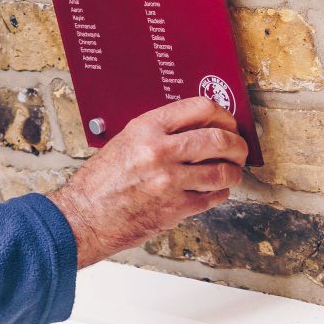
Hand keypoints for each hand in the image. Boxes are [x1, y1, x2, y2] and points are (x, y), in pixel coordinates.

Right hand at [49, 97, 247, 268]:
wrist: (84, 215)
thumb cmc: (99, 182)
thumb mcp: (125, 142)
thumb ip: (157, 133)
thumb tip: (195, 129)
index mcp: (145, 129)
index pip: (199, 109)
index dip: (223, 114)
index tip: (228, 122)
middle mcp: (159, 151)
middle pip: (219, 139)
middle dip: (237, 144)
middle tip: (239, 148)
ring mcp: (170, 181)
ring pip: (223, 171)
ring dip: (233, 171)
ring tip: (230, 171)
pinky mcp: (176, 208)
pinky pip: (214, 196)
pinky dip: (220, 192)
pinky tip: (214, 189)